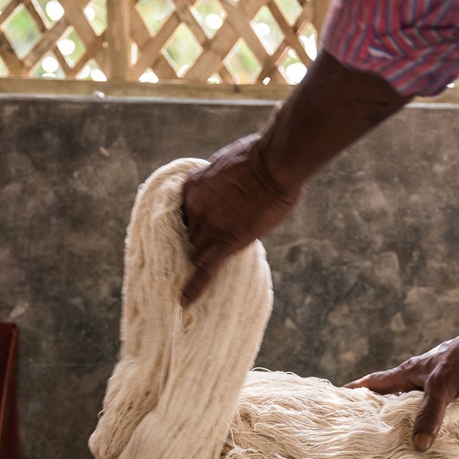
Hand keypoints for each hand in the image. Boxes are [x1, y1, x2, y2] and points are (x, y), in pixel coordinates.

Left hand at [180, 134, 300, 304]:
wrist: (275, 163)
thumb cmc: (261, 156)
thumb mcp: (228, 163)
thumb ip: (220, 182)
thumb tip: (229, 191)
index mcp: (193, 187)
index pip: (183, 215)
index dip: (189, 226)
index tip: (189, 235)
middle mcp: (194, 207)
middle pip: (188, 236)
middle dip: (192, 246)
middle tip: (192, 261)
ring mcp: (209, 225)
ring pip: (195, 253)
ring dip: (194, 265)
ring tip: (185, 284)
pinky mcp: (226, 241)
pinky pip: (205, 268)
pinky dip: (194, 286)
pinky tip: (184, 301)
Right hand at [347, 324, 458, 450]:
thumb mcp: (443, 384)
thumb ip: (430, 414)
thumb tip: (418, 446)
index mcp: (410, 374)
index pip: (376, 385)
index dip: (356, 393)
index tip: (336, 404)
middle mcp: (423, 388)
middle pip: (397, 408)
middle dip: (383, 424)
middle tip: (365, 447)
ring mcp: (444, 399)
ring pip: (423, 421)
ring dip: (416, 437)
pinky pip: (449, 429)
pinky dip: (445, 441)